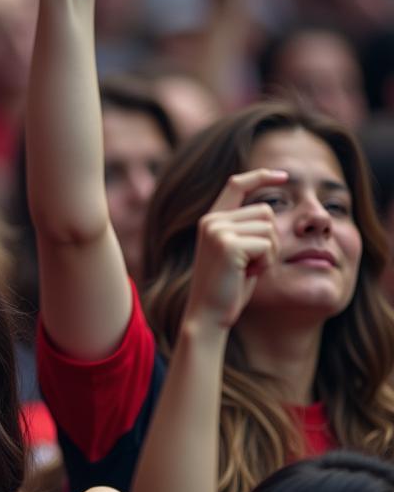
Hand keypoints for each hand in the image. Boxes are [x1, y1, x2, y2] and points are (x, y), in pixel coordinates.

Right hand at [186, 168, 285, 329]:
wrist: (208, 315)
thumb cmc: (227, 288)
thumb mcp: (236, 252)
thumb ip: (245, 229)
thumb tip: (268, 208)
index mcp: (211, 219)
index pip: (237, 184)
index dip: (261, 176)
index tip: (284, 175)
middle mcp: (211, 220)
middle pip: (266, 211)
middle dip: (270, 239)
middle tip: (250, 264)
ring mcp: (218, 231)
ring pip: (270, 228)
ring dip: (269, 252)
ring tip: (248, 269)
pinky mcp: (228, 245)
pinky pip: (268, 245)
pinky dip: (266, 262)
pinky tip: (247, 274)